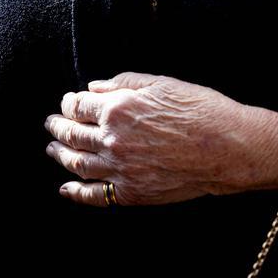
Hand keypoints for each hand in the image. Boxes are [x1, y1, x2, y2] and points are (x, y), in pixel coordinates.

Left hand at [43, 71, 277, 207]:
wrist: (226, 147)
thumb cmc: (199, 108)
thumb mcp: (162, 83)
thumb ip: (124, 83)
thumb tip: (94, 87)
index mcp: (118, 108)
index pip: (79, 105)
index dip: (69, 103)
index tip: (67, 101)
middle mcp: (112, 139)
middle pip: (73, 134)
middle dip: (58, 127)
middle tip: (51, 123)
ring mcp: (120, 169)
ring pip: (77, 164)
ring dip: (60, 155)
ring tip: (52, 149)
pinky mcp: (131, 193)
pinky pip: (95, 195)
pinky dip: (76, 192)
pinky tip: (66, 188)